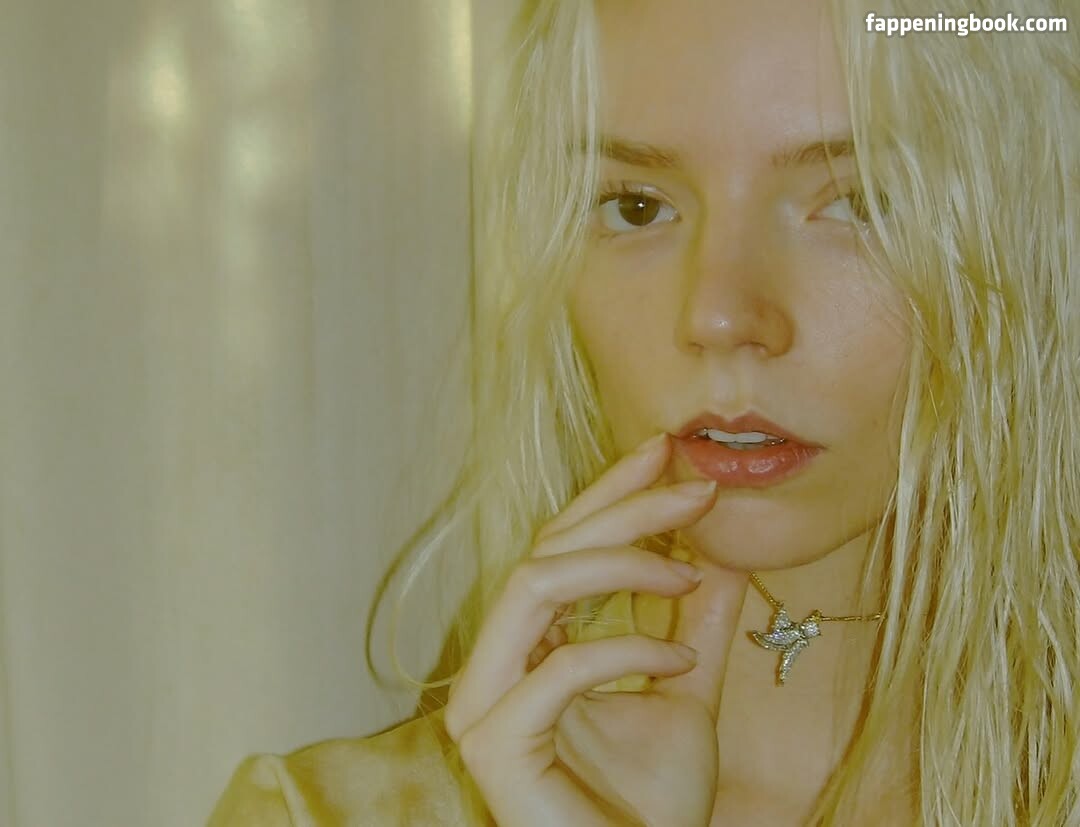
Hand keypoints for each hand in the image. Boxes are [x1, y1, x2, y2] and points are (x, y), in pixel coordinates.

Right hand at [443, 433, 748, 825]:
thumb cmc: (653, 803)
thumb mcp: (686, 690)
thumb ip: (695, 621)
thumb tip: (723, 548)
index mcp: (529, 647)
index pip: (560, 546)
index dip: (609, 493)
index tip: (664, 450)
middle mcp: (494, 665)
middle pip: (546, 551)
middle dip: (622, 509)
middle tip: (693, 487)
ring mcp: (482, 703)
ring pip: (534, 585)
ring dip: (619, 564)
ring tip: (688, 570)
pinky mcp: (492, 742)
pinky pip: (561, 666)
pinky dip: (627, 650)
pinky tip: (680, 660)